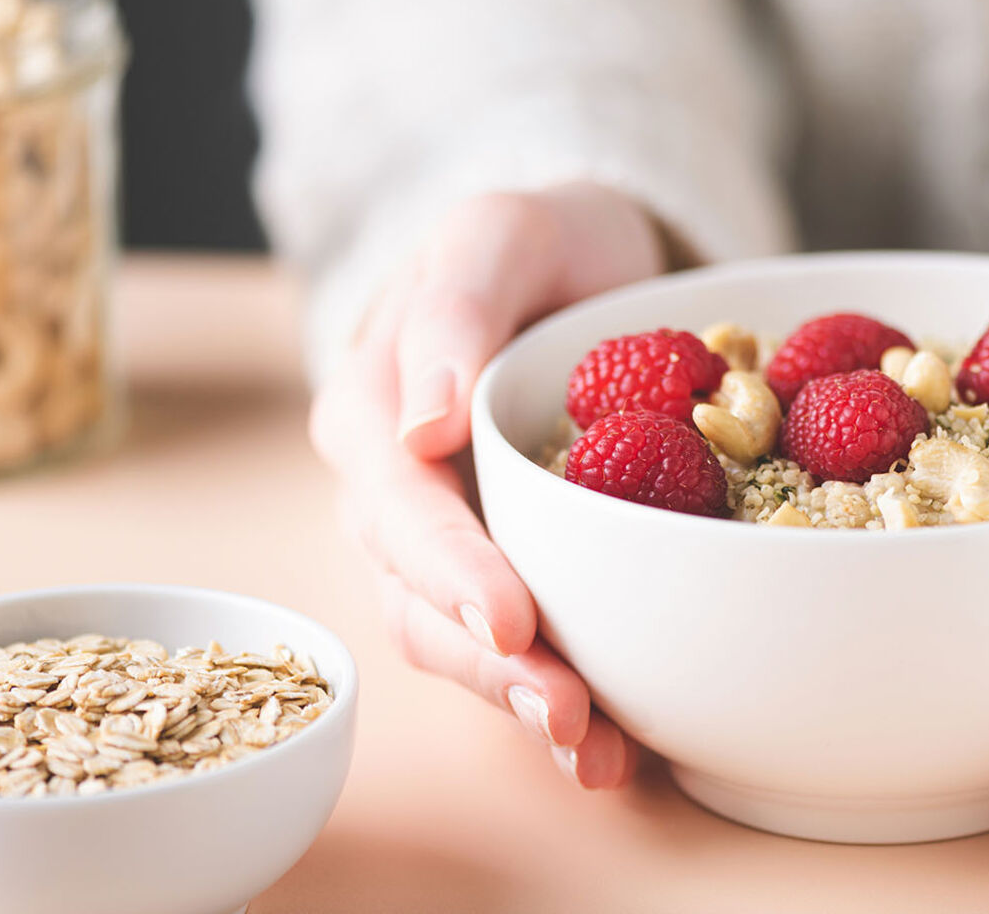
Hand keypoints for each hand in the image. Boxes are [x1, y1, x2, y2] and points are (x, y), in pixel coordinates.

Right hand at [310, 185, 665, 787]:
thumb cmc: (534, 243)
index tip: (513, 616)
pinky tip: (617, 749)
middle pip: (421, 598)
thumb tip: (417, 424)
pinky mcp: (500, 571)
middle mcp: (391, 496)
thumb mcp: (497, 236)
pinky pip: (513, 646)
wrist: (578, 264)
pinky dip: (559, 699)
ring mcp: (441, 545)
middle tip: (567, 711)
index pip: (401, 505)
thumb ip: (453, 312)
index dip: (450, 567)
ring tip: (598, 752)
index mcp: (370, 414)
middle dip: (491, 664)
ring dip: (522, 702)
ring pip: (458, 642)